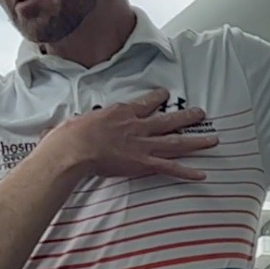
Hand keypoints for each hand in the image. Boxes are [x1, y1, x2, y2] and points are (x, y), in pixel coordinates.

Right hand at [40, 88, 218, 180]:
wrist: (73, 149)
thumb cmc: (68, 137)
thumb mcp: (74, 122)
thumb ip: (77, 125)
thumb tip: (55, 129)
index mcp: (120, 113)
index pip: (143, 103)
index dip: (156, 99)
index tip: (165, 95)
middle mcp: (137, 125)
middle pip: (167, 119)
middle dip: (186, 116)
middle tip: (202, 113)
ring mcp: (142, 144)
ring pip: (176, 141)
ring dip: (196, 140)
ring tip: (214, 139)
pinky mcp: (144, 163)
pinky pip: (170, 168)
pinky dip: (187, 171)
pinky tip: (203, 173)